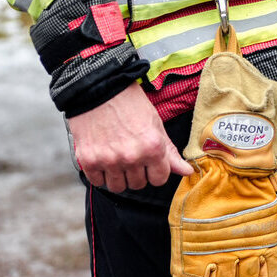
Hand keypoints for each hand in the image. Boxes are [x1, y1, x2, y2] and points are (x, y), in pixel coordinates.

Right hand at [67, 82, 191, 191]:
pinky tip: (104, 158)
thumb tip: (187, 171)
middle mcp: (131, 156)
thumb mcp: (155, 123)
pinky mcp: (89, 161)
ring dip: (119, 176)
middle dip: (138, 173)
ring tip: (118, 158)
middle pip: (139, 184)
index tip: (151, 163)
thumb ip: (169, 151)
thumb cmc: (129, 103)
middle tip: (132, 155)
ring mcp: (109, 160)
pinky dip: (101, 175)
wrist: (98, 89)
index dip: (157, 171)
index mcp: (152, 146)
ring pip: (118, 187)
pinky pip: (98, 182)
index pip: (160, 179)